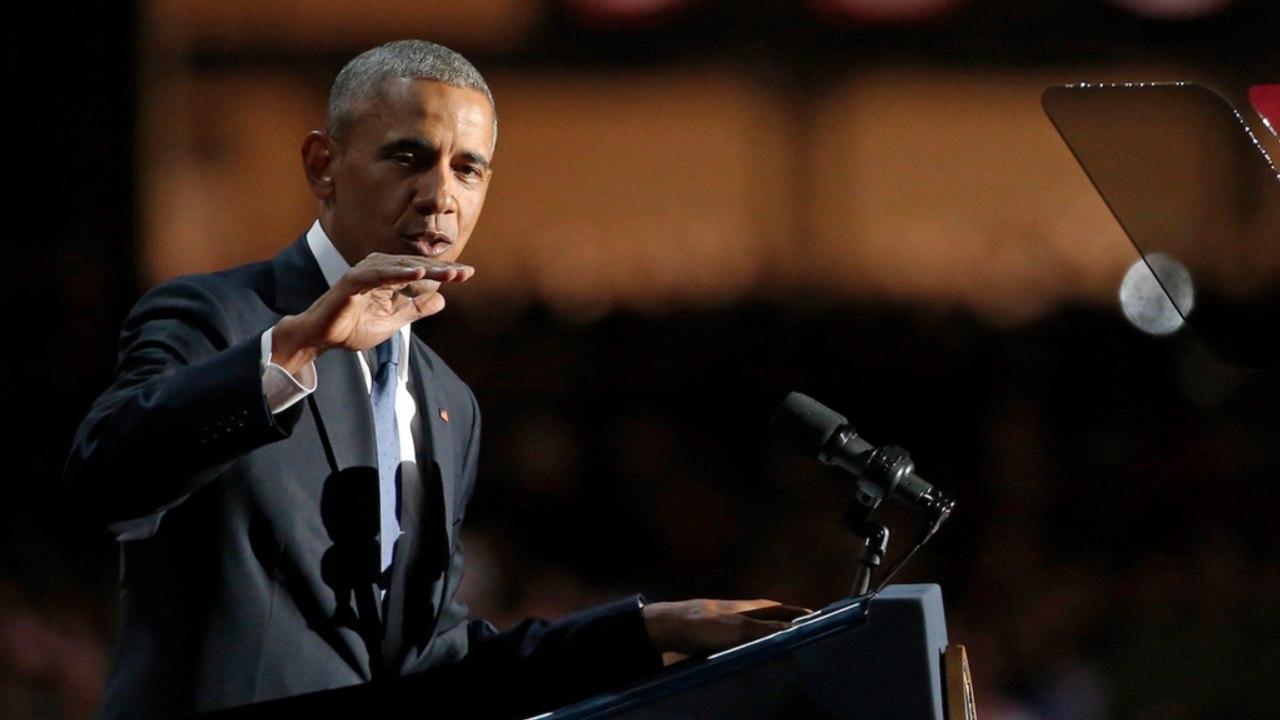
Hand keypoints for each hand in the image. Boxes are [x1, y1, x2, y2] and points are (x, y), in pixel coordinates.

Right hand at [272, 252, 473, 373]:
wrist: (321, 337)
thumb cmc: (352, 328)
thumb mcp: (392, 322)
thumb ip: (415, 310)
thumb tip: (443, 301)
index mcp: (388, 278)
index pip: (421, 271)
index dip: (443, 272)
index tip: (467, 274)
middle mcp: (378, 270)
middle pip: (415, 265)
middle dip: (441, 269)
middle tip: (465, 272)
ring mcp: (365, 273)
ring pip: (401, 266)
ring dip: (426, 269)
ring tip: (449, 273)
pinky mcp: (353, 280)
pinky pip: (379, 274)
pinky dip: (399, 272)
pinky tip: (418, 273)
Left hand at [642, 599, 808, 664]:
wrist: (668, 631)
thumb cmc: (705, 624)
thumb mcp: (741, 628)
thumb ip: (769, 630)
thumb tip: (799, 631)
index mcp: (755, 607)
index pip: (788, 611)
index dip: (805, 618)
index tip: (827, 626)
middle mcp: (747, 618)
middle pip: (777, 625)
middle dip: (793, 634)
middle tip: (813, 649)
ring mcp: (734, 632)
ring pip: (762, 640)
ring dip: (775, 649)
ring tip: (792, 663)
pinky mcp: (722, 647)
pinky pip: (747, 653)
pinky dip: (758, 659)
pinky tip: (762, 671)